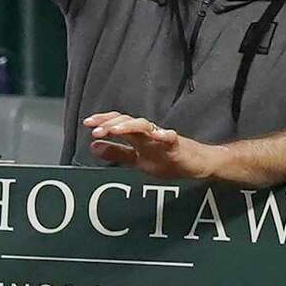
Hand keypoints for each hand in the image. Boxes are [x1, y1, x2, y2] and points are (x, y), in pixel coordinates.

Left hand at [83, 111, 219, 180]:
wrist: (198, 164)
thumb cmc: (168, 159)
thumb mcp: (138, 160)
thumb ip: (117, 153)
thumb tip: (93, 146)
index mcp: (138, 136)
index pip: (117, 123)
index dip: (103, 121)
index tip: (87, 123)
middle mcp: (148, 133)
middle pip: (127, 121)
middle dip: (110, 123)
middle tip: (94, 129)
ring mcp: (162, 138)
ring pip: (144, 126)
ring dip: (129, 126)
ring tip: (115, 130)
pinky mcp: (178, 146)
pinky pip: (171, 138)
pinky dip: (164, 135)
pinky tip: (157, 135)